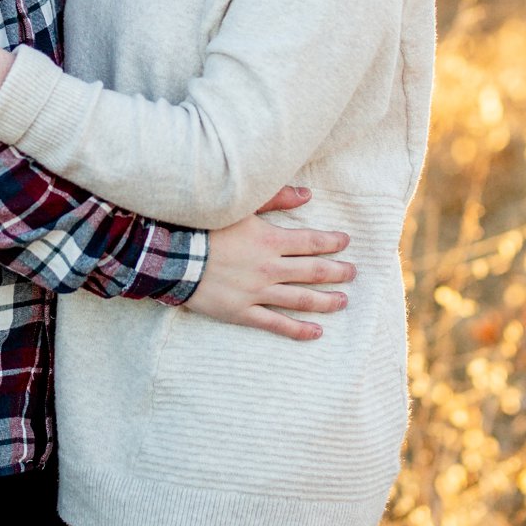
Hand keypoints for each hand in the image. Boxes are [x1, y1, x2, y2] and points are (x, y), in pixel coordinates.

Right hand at [188, 187, 355, 339]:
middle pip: (313, 272)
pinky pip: (277, 324)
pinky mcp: (243, 312)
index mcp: (269, 240)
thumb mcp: (239, 205)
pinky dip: (299, 329)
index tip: (346, 243)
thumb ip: (275, 198)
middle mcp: (269, 268)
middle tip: (353, 273)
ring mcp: (257, 292)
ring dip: (326, 301)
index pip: (312, 242)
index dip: (332, 243)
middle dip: (337, 272)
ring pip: (301, 299)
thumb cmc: (203, 225)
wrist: (172, 254)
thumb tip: (307, 194)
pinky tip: (316, 332)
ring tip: (343, 301)